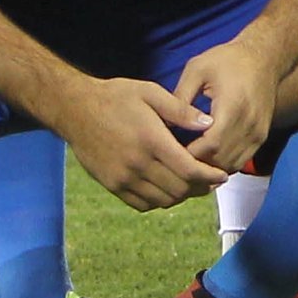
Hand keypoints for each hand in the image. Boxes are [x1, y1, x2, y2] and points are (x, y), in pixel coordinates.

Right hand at [59, 74, 225, 210]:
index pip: (189, 170)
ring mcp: (123, 178)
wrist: (75, 109)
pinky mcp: (112, 185)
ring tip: (191, 186)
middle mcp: (138, 163)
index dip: (210, 176)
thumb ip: (181, 110)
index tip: (222, 176)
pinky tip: (167, 189)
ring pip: (162, 201)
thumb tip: (209, 123)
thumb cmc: (115, 97)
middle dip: (200, 188)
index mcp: (151, 140)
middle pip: (179, 189)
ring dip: (181, 196)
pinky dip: (159, 201)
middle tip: (211, 181)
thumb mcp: (150, 93)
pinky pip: (142, 204)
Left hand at [172, 40, 280, 176]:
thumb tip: (163, 125)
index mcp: (233, 106)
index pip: (211, 145)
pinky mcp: (262, 137)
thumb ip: (180, 98)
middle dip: (197, 164)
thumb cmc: (227, 60)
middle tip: (176, 158)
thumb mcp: (197, 69)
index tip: (170, 150)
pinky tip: (208, 155)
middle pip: (220, 160)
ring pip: (230, 165)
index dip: (190, 154)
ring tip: (190, 158)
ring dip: (209, 167)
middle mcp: (249, 124)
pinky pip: (240, 161)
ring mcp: (258, 133)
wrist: (264, 58)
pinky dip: (223, 164)